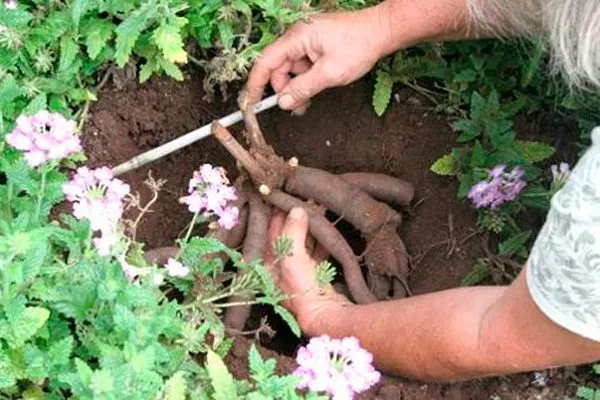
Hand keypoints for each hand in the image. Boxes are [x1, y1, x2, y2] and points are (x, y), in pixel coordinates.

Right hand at [246, 6, 391, 110]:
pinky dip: (305, 80)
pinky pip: (302, 65)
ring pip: (291, 69)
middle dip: (283, 89)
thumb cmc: (359, 46)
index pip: (265, 62)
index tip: (251, 104)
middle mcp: (297, 37)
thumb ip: (303, 89)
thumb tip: (283, 102)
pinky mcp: (315, 45)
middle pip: (278, 67)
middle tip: (295, 108)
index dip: (256, 84)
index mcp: (296, 38)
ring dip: (296, 87)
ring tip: (307, 102)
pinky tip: (314, 90)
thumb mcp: (329, 74)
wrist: (382, 31)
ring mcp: (306, 41)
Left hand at [265, 207, 351, 334]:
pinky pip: (315, 252)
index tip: (283, 199)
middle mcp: (280, 270)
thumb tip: (297, 210)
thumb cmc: (302, 288)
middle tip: (301, 202)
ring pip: (301, 244)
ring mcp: (298, 274)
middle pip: (285, 239)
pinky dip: (319, 241)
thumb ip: (292, 231)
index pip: (269, 235)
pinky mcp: (315, 277)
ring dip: (308, 229)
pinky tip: (325, 230)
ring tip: (315, 211)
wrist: (325, 314)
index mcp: (268, 266)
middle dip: (293, 220)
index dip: (275, 217)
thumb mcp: (292, 257)